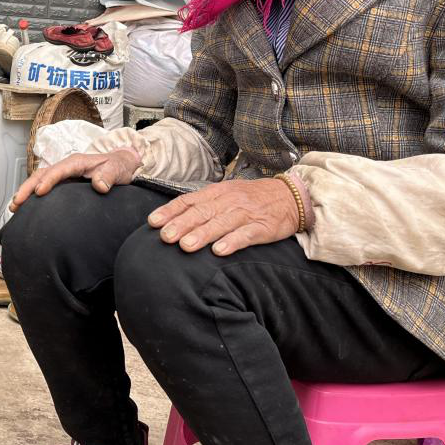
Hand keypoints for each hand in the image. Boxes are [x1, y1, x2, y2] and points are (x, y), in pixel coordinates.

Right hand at [10, 148, 142, 211]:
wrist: (121, 165)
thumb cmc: (118, 166)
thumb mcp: (117, 169)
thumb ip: (109, 175)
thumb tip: (100, 186)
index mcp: (77, 162)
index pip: (58, 170)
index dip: (48, 180)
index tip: (39, 192)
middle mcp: (66, 166)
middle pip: (42, 174)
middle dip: (27, 187)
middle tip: (17, 203)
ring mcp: (63, 174)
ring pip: (39, 180)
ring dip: (26, 192)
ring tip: (14, 207)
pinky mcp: (63, 183)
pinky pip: (44, 186)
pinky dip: (32, 195)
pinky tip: (25, 207)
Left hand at [147, 178, 298, 255]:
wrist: (291, 196)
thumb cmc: (252, 198)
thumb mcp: (226, 194)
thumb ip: (203, 205)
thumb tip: (174, 218)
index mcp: (217, 192)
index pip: (189, 200)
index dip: (171, 211)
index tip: (153, 222)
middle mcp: (229, 201)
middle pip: (202, 212)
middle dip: (182, 225)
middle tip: (165, 237)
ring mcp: (246, 214)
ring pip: (221, 224)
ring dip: (202, 235)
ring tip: (186, 246)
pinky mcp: (263, 227)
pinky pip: (246, 235)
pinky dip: (232, 242)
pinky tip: (220, 251)